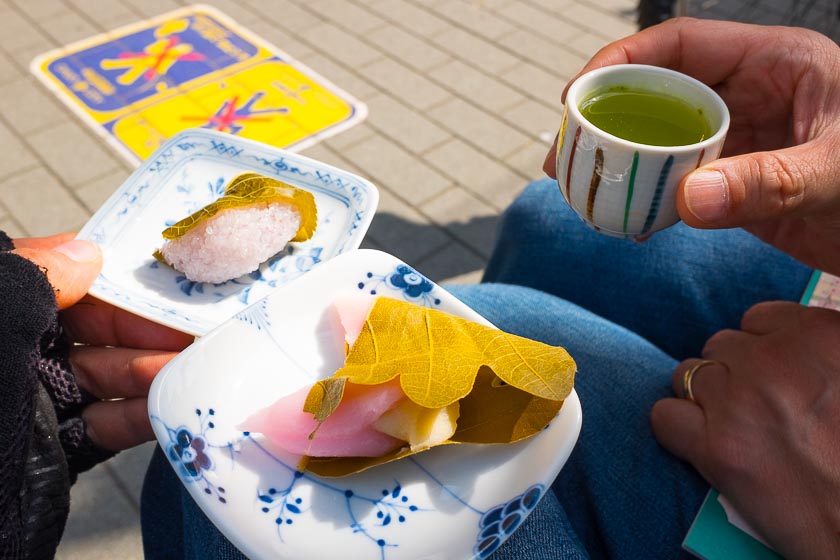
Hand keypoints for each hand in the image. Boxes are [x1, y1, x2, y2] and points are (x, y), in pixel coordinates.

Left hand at [14, 233, 193, 450]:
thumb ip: (25, 284)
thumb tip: (85, 252)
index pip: (55, 276)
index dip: (109, 274)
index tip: (161, 277)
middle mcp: (13, 352)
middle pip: (90, 327)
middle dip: (142, 328)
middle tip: (195, 330)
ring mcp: (30, 402)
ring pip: (102, 375)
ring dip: (149, 372)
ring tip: (189, 370)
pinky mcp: (53, 448)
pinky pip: (103, 425)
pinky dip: (138, 417)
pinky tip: (167, 409)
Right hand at [543, 18, 839, 276]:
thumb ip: (772, 181)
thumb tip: (690, 200)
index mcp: (775, 65)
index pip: (682, 47)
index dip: (623, 61)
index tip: (580, 94)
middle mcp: (750, 100)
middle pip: (660, 97)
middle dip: (607, 120)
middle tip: (564, 153)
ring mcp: (743, 146)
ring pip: (665, 145)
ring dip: (622, 165)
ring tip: (579, 187)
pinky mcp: (741, 189)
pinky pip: (682, 188)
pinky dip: (649, 202)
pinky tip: (624, 219)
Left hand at [651, 301, 839, 558]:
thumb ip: (818, 355)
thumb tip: (781, 349)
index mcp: (822, 335)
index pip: (758, 319)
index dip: (757, 350)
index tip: (769, 375)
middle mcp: (776, 360)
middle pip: (719, 346)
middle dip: (728, 375)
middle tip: (751, 409)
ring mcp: (741, 401)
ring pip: (686, 376)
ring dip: (701, 400)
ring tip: (728, 429)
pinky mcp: (716, 449)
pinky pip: (665, 417)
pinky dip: (677, 431)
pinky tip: (699, 447)